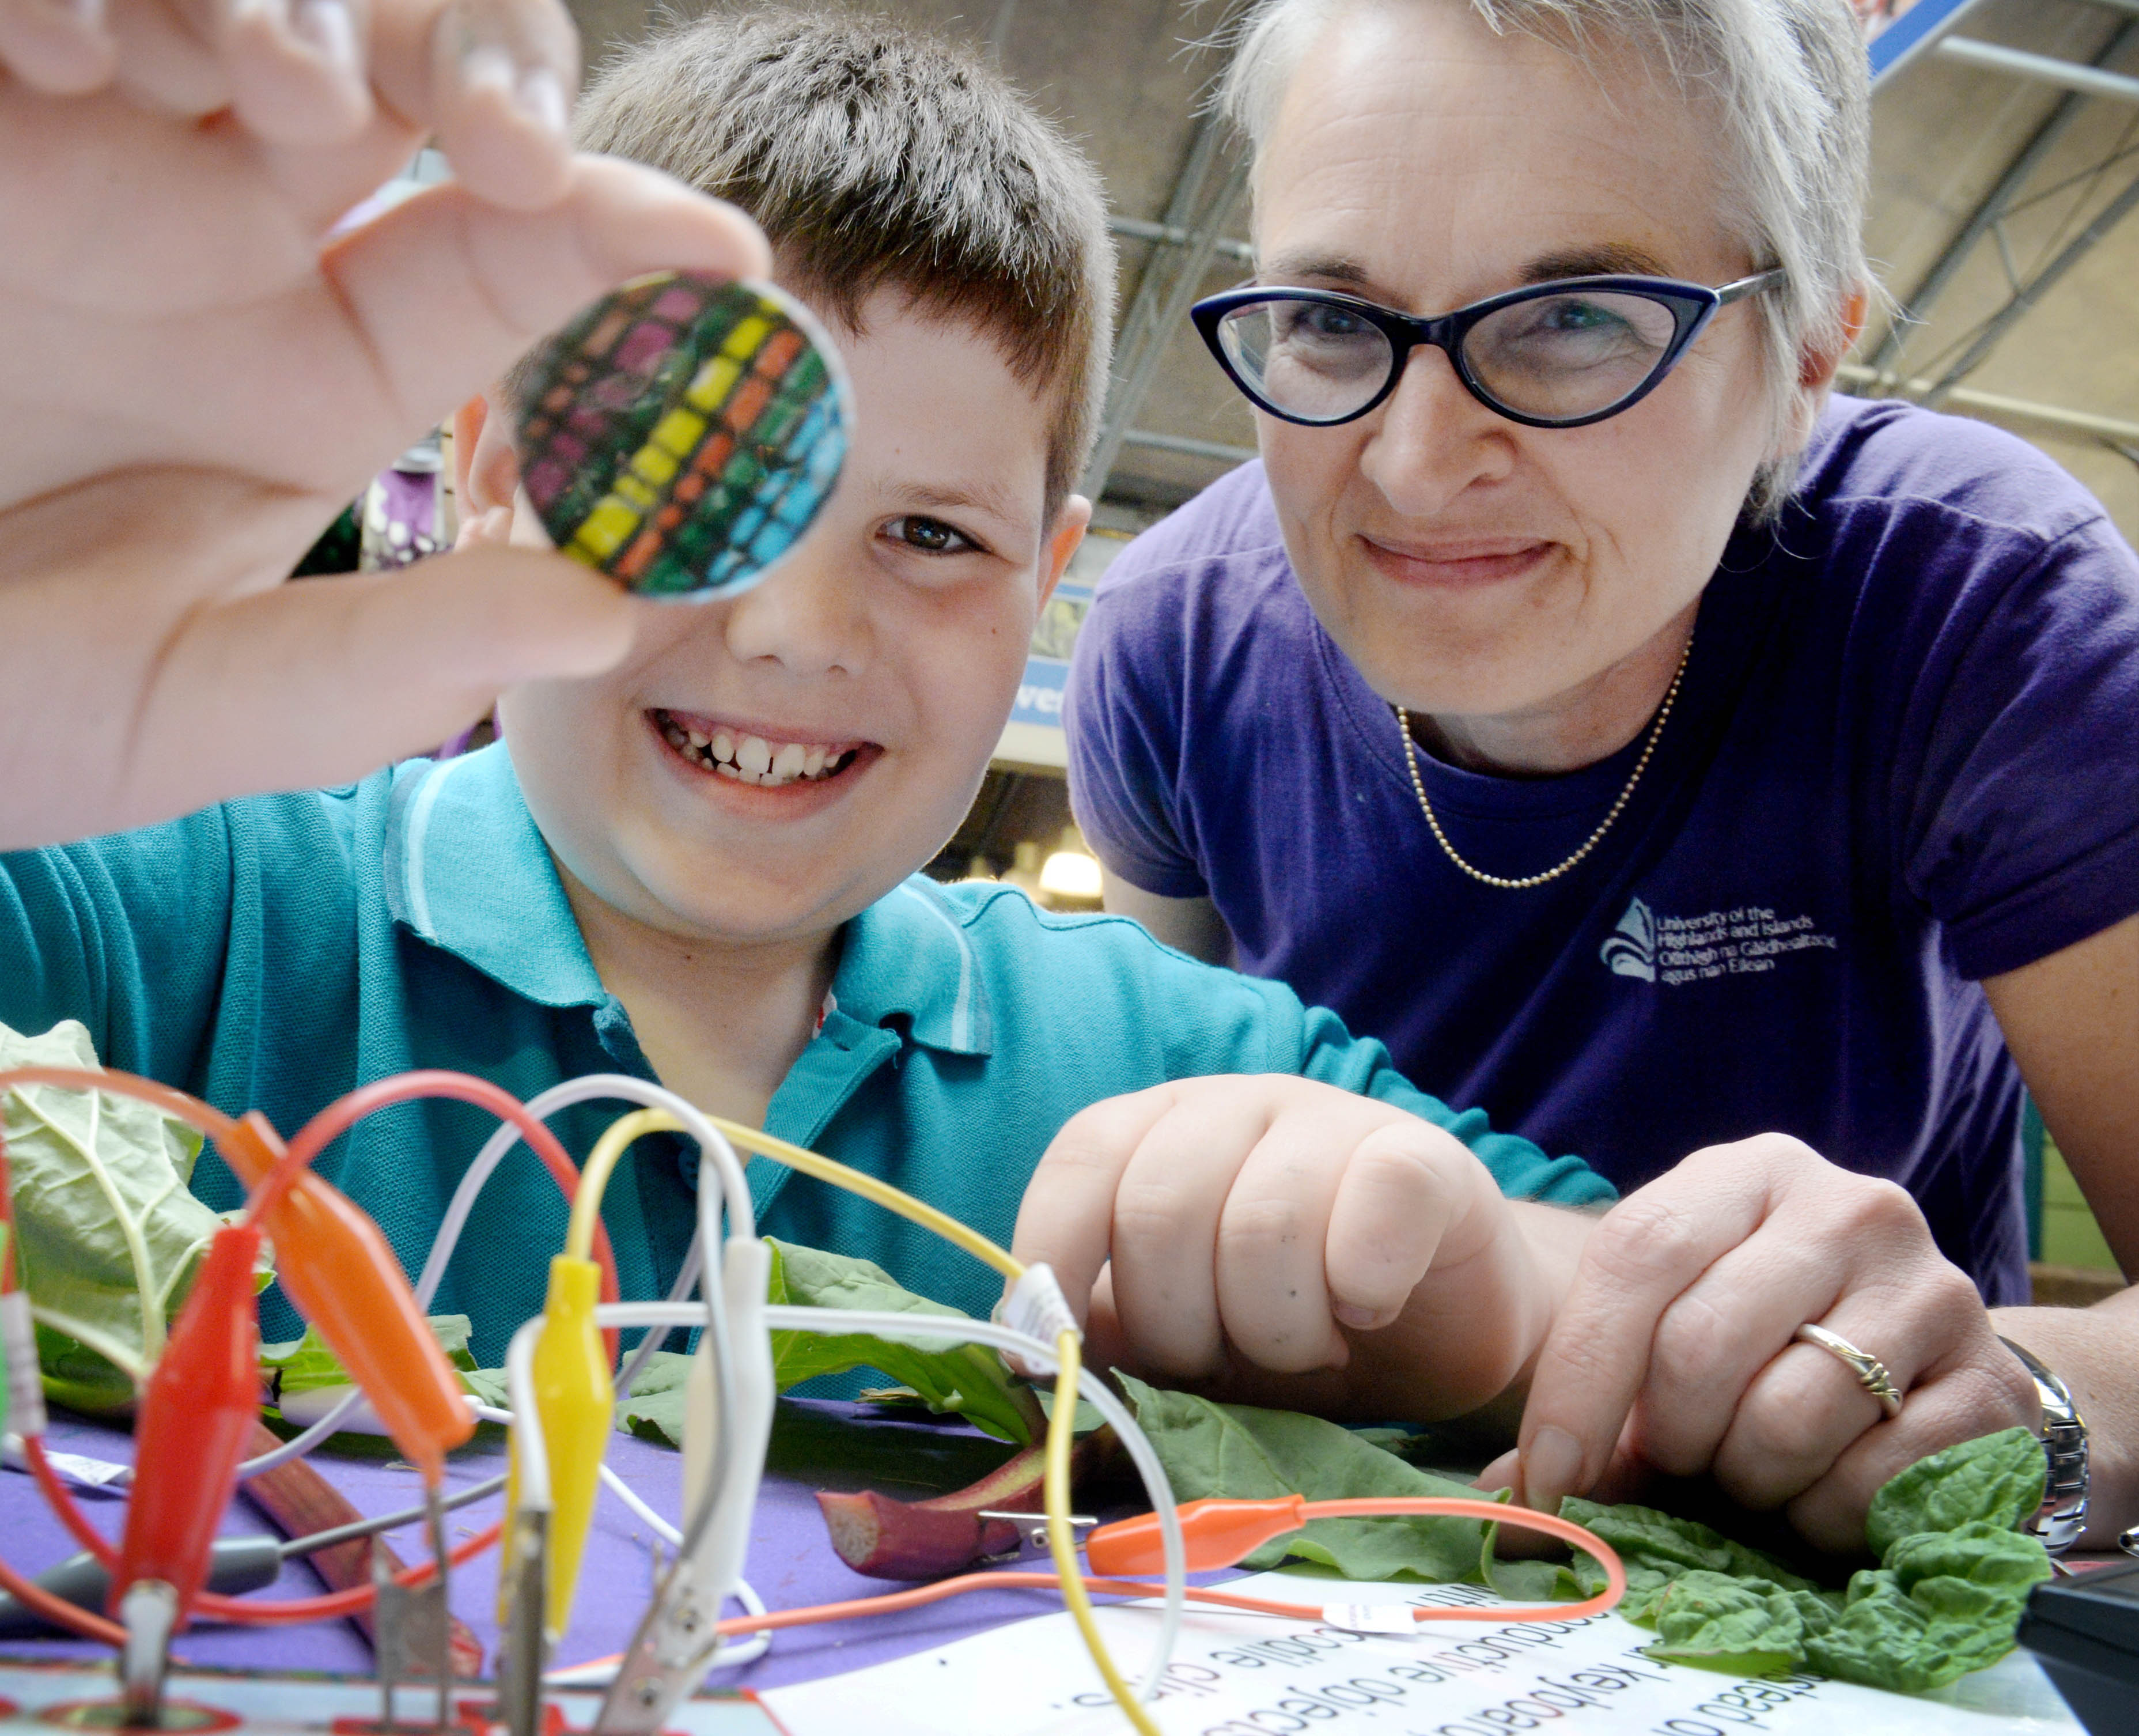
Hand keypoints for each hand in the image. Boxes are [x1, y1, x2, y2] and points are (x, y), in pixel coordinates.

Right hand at [0, 0, 768, 847]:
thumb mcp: (185, 705)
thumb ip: (388, 664)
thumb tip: (609, 617)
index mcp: (324, 365)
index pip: (518, 254)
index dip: (629, 234)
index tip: (732, 258)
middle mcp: (234, 232)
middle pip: (424, 71)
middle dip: (485, 61)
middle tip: (496, 140)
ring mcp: (95, 145)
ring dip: (287, 1)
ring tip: (260, 83)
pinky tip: (53, 54)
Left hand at [1009, 1076, 1565, 1418]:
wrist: (1442, 1325)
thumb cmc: (1287, 1324)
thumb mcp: (1180, 1336)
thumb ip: (1108, 1336)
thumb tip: (1030, 1364)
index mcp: (1157, 1130)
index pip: (1080, 1163)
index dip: (1055, 1259)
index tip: (1063, 1359)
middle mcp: (1236, 1103)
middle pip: (1161, 1208)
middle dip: (1179, 1326)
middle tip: (1226, 1362)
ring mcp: (1332, 1117)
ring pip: (1264, 1222)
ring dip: (1275, 1329)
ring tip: (1304, 1347)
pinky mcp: (1424, 1156)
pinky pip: (1373, 1209)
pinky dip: (1359, 1288)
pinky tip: (1368, 1311)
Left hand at [1498, 1135, 2038, 1552]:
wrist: (1937, 1367)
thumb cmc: (1775, 1344)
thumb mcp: (1680, 1333)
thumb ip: (1597, 1405)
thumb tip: (1513, 1502)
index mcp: (1748, 1173)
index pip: (1638, 1253)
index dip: (1579, 1377)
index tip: (1549, 1474)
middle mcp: (1846, 1205)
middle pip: (1701, 1345)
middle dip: (1671, 1436)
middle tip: (1687, 1460)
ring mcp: (1932, 1285)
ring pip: (1786, 1419)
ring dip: (1752, 1479)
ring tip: (1763, 1466)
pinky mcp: (1990, 1379)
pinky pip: (1872, 1479)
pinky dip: (1829, 1513)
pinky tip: (1831, 1487)